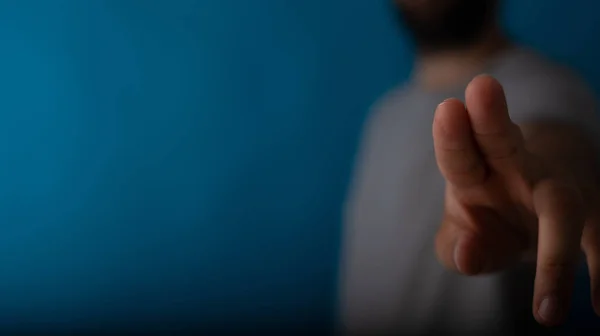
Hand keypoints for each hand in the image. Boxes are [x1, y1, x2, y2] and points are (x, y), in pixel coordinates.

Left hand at [432, 75, 599, 325]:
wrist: (542, 199)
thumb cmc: (493, 211)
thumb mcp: (467, 227)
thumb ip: (456, 243)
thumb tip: (466, 255)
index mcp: (474, 170)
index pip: (458, 152)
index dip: (451, 133)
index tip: (447, 109)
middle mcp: (515, 168)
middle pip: (501, 138)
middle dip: (489, 117)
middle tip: (481, 86)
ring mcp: (558, 190)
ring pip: (560, 208)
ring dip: (554, 256)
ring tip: (548, 311)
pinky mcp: (592, 216)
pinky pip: (599, 245)